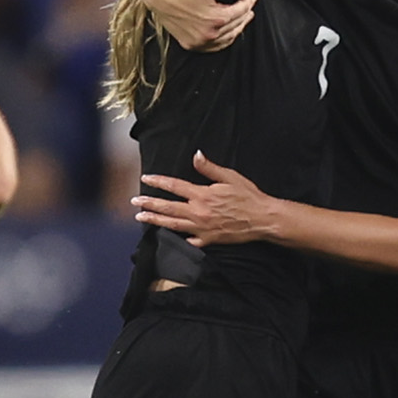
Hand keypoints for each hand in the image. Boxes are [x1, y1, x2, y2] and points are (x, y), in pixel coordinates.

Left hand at [132, 152, 279, 243]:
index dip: (158, 182)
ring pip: (172, 224)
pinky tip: (168, 237)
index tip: (145, 179)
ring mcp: (202, 228)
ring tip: (142, 217)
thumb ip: (210, 168)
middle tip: (135, 202)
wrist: (262, 219)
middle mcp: (198, 212)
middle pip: (167, 207)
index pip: (174, 186)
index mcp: (202, 194)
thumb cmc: (248, 196)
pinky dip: (178, 239)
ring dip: (155, 220)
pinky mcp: (209, 240)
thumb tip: (196, 155)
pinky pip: (189, 241)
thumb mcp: (230, 177)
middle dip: (149, 203)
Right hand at [140, 0, 256, 50]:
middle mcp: (209, 35)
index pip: (242, 9)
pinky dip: (226, 38)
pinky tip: (229, 28)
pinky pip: (216, 46)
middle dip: (247, 9)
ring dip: (239, 25)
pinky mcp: (191, 44)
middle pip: (238, 23)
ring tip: (244, 13)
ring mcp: (199, 42)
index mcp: (215, 18)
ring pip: (229, 37)